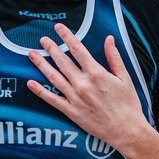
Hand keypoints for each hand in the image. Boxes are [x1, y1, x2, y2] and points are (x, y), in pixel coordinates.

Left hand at [27, 23, 148, 150]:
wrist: (126, 131)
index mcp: (96, 73)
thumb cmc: (128, 104)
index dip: (67, 36)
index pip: (78, 49)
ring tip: (32, 54)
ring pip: (54, 77)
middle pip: (62, 61)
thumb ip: (114, 57)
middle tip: (43, 39)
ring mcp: (75, 98)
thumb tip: (109, 39)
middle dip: (51, 48)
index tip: (58, 27)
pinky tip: (30, 83)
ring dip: (41, 64)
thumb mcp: (125, 77)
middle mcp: (83, 84)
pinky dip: (40, 91)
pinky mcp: (71, 112)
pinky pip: (52, 99)